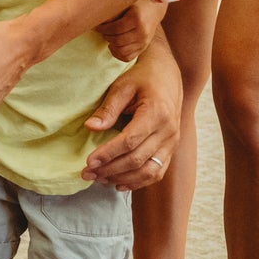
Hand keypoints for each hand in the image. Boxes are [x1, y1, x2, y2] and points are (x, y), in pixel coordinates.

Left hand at [82, 41, 182, 189]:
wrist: (169, 75)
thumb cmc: (143, 77)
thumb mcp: (122, 86)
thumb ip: (108, 108)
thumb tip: (91, 127)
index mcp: (157, 113)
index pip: (129, 141)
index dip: (108, 154)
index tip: (88, 162)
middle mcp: (168, 131)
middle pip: (137, 159)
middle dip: (110, 170)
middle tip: (87, 173)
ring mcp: (172, 142)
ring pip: (149, 171)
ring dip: (122, 179)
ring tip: (99, 179)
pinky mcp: (171, 148)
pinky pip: (157, 171)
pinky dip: (138, 182)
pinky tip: (118, 184)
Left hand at [96, 0, 166, 61]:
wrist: (154, 8)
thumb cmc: (135, 3)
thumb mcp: (125, 3)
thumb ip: (112, 12)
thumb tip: (96, 21)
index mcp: (137, 19)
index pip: (115, 28)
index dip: (103, 29)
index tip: (97, 26)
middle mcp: (142, 32)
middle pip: (118, 40)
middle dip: (106, 36)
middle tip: (102, 31)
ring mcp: (144, 41)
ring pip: (122, 51)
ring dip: (112, 45)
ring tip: (109, 37)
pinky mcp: (144, 47)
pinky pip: (128, 57)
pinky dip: (118, 54)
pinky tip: (114, 45)